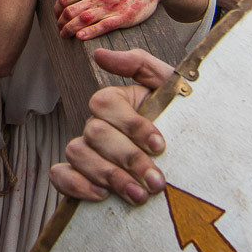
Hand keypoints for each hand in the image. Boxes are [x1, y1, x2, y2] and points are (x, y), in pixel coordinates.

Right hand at [50, 48, 171, 204]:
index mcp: (116, 102)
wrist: (191, 160)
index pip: (106, 104)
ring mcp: (86, 150)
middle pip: (95, 132)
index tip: (159, 145)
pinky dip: (76, 185)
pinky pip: (61, 176)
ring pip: (77, 153)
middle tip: (156, 181)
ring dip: (108, 176)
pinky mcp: (80, 176)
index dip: (132, 125)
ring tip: (139, 195)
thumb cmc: (180, 123)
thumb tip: (100, 56)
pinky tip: (104, 195)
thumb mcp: (171, 88)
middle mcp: (97, 124)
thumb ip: (140, 65)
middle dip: (128, 159)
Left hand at [53, 0, 195, 39]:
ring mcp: (110, 7)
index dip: (56, 9)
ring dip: (70, 30)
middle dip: (61, 22)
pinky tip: (80, 37)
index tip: (57, 15)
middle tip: (59, 28)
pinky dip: (89, 33)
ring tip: (65, 36)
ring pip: (83, 20)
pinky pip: (102, 26)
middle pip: (71, 11)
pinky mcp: (122, 18)